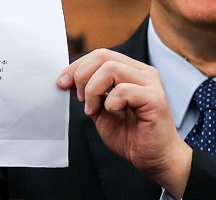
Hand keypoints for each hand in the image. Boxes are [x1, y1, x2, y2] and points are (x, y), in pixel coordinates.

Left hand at [57, 49, 192, 197]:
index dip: (76, 66)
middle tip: (80, 99)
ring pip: (110, 69)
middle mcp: (142, 72)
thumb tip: (68, 79)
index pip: (100, 55)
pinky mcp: (154, 99)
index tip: (61, 83)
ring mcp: (150, 83)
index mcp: (131, 71)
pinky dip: (110, 102)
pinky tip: (111, 112)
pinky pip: (123, 90)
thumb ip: (89, 94)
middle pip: (103, 56)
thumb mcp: (101, 111)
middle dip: (81, 75)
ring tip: (93, 109)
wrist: (154, 160)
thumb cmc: (132, 137)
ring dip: (93, 90)